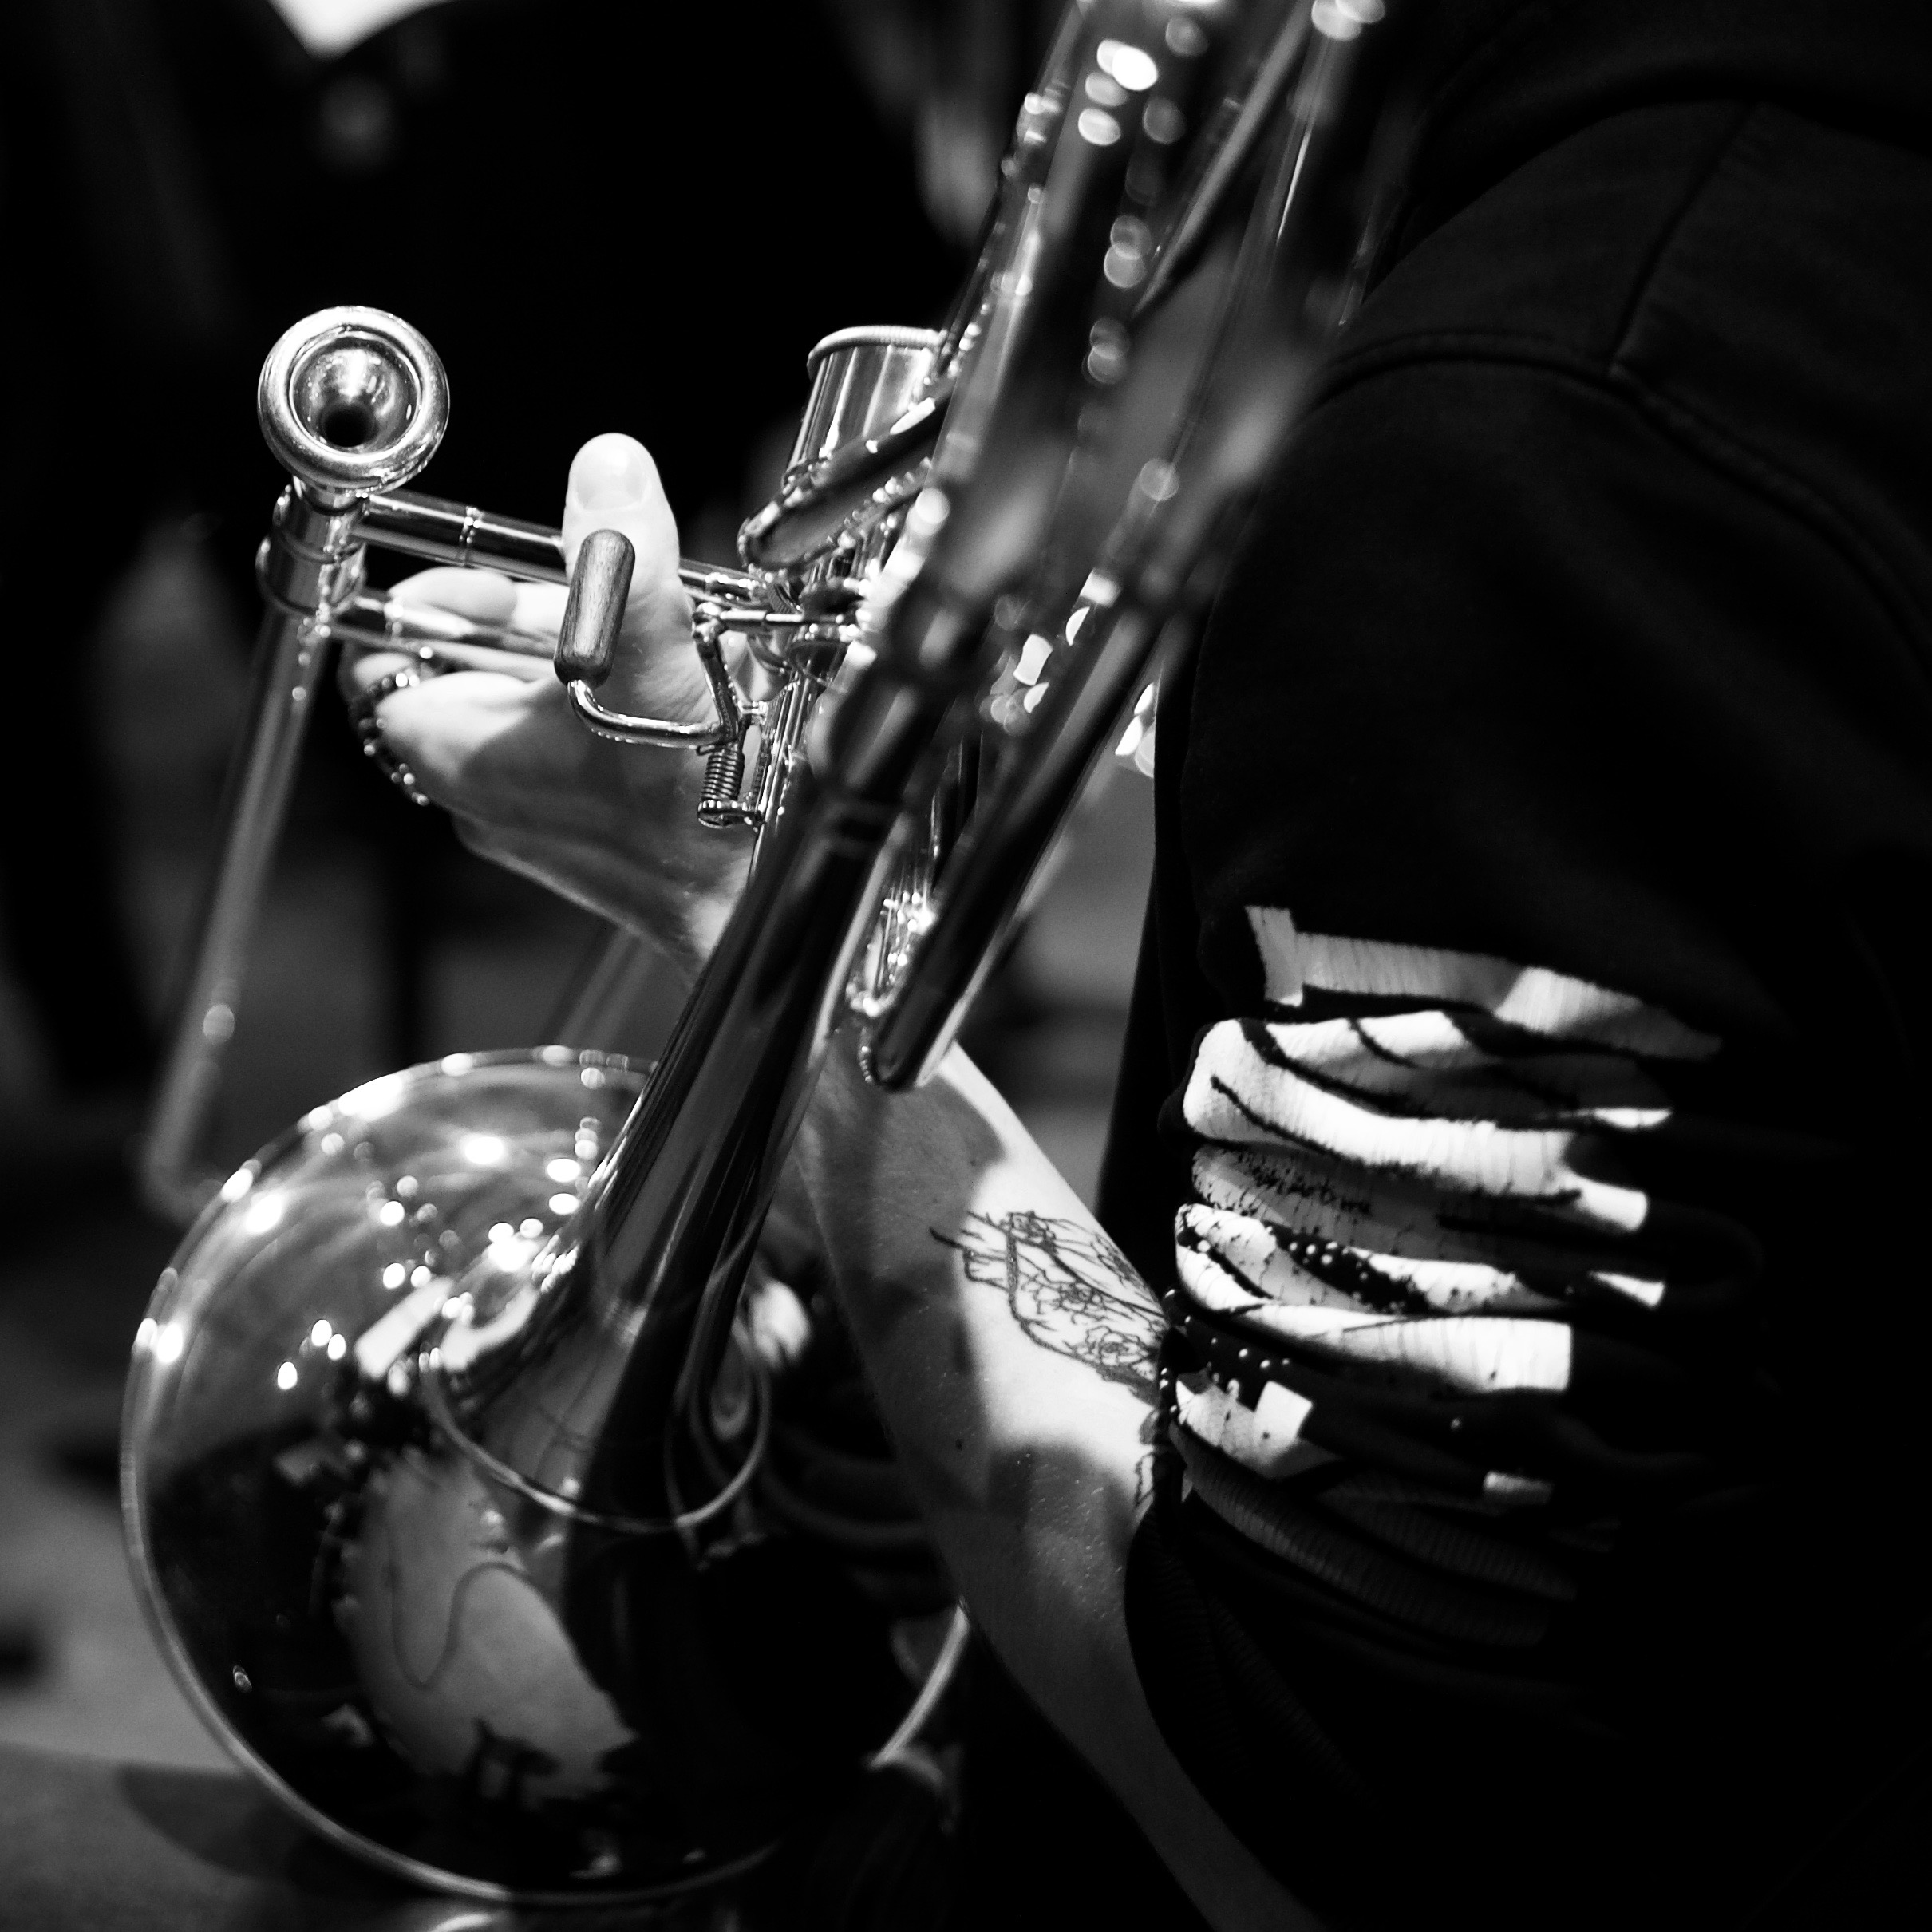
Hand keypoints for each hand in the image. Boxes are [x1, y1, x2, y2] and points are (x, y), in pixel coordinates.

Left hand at [341, 435, 747, 982]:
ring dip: (598, 651)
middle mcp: (487, 789)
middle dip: (546, 613)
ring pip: (544, 694)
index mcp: (456, 751)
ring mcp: (544, 809)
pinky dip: (630, 696)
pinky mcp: (601, 823)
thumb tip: (606, 471)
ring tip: (662, 643)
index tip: (498, 572)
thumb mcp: (649, 661)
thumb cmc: (696, 814)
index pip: (384, 652)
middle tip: (604, 601)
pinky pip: (593, 732)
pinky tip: (685, 687)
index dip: (436, 596)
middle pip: (478, 661)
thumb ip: (622, 561)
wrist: (769, 893)